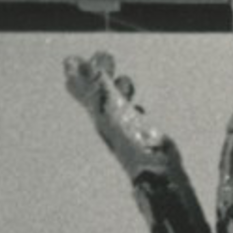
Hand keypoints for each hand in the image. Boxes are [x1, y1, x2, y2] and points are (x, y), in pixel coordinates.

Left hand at [65, 52, 180, 181]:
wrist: (157, 176)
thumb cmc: (136, 144)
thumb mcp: (113, 110)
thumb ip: (98, 86)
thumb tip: (77, 63)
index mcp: (98, 111)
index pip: (80, 87)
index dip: (77, 71)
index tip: (74, 58)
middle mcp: (106, 119)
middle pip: (97, 92)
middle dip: (99, 74)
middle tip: (103, 56)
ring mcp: (123, 129)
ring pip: (115, 104)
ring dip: (116, 88)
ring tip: (122, 77)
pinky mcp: (139, 137)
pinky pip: (131, 117)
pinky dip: (132, 106)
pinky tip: (137, 106)